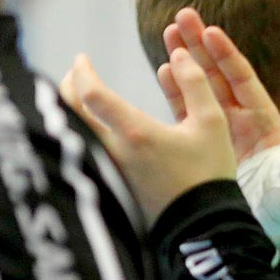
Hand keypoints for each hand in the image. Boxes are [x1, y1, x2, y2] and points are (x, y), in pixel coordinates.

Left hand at [64, 48, 235, 225]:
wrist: (203, 226)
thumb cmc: (209, 174)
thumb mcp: (212, 124)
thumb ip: (196, 85)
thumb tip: (179, 54)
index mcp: (135, 133)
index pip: (90, 94)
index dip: (81, 71)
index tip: (82, 59)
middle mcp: (112, 151)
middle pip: (70, 113)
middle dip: (67, 87)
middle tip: (76, 74)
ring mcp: (107, 170)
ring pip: (74, 133)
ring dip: (72, 111)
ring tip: (81, 98)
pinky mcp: (110, 185)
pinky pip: (84, 152)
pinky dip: (81, 133)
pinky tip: (91, 130)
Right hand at [159, 7, 279, 163]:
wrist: (273, 233)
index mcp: (265, 122)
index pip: (243, 80)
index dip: (226, 56)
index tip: (209, 30)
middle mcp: (243, 121)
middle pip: (218, 76)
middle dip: (200, 46)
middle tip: (180, 16)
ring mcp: (222, 133)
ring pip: (200, 89)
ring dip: (185, 62)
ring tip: (167, 34)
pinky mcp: (205, 147)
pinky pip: (188, 113)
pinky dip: (176, 92)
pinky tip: (163, 72)